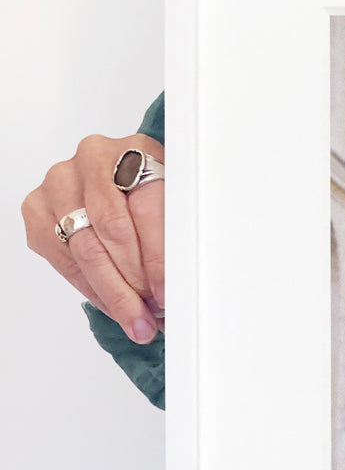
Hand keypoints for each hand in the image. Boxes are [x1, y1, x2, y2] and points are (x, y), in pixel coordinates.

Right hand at [21, 132, 164, 343]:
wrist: (119, 182)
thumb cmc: (154, 197)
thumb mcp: (179, 204)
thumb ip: (181, 234)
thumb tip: (180, 285)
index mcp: (136, 149)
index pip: (145, 207)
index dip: (157, 256)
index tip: (167, 291)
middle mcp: (93, 158)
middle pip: (112, 229)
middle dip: (133, 282)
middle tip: (150, 314)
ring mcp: (60, 181)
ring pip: (84, 247)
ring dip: (112, 292)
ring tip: (134, 319)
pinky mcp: (38, 206)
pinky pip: (60, 257)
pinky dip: (89, 288)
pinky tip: (111, 304)